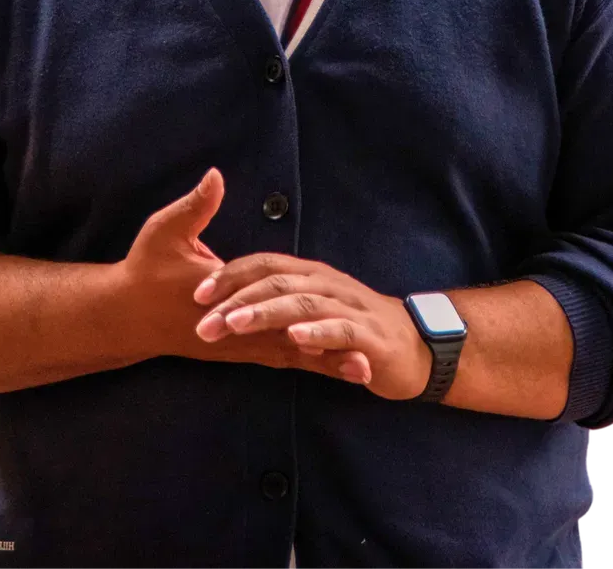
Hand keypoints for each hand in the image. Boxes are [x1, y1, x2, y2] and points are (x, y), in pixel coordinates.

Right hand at [122, 168, 375, 384]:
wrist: (126, 314)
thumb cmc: (146, 268)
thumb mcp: (165, 231)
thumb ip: (195, 206)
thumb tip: (216, 176)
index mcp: (225, 301)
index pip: (273, 313)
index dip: (308, 320)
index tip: (344, 326)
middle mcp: (235, 329)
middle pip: (290, 343)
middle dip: (330, 352)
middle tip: (370, 364)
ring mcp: (236, 343)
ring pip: (288, 356)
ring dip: (324, 364)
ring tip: (363, 373)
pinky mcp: (235, 348)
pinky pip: (276, 358)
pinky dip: (305, 362)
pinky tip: (331, 366)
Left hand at [192, 250, 433, 401]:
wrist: (415, 348)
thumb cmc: (355, 328)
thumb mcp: (312, 309)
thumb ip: (279, 304)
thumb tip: (232, 299)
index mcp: (310, 275)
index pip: (265, 264)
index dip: (231, 275)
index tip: (196, 294)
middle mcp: (327, 284)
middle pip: (277, 282)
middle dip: (236, 299)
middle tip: (202, 320)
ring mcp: (349, 307)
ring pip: (303, 302)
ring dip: (266, 312)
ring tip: (235, 323)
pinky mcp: (369, 337)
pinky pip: (340, 330)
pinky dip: (317, 332)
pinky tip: (294, 339)